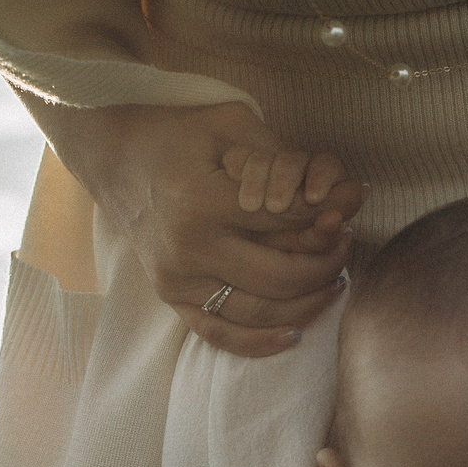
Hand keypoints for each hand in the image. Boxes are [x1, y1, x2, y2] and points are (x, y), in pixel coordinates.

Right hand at [23, 96, 368, 355]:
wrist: (114, 159)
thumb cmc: (179, 134)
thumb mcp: (230, 124)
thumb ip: (284, 159)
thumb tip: (347, 193)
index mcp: (202, 201)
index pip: (288, 220)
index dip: (331, 212)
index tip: (354, 201)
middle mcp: (187, 248)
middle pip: (281, 277)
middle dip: (327, 263)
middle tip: (346, 243)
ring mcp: (176, 280)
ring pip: (260, 313)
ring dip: (307, 303)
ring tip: (334, 280)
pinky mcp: (170, 298)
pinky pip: (221, 335)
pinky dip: (261, 342)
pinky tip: (295, 332)